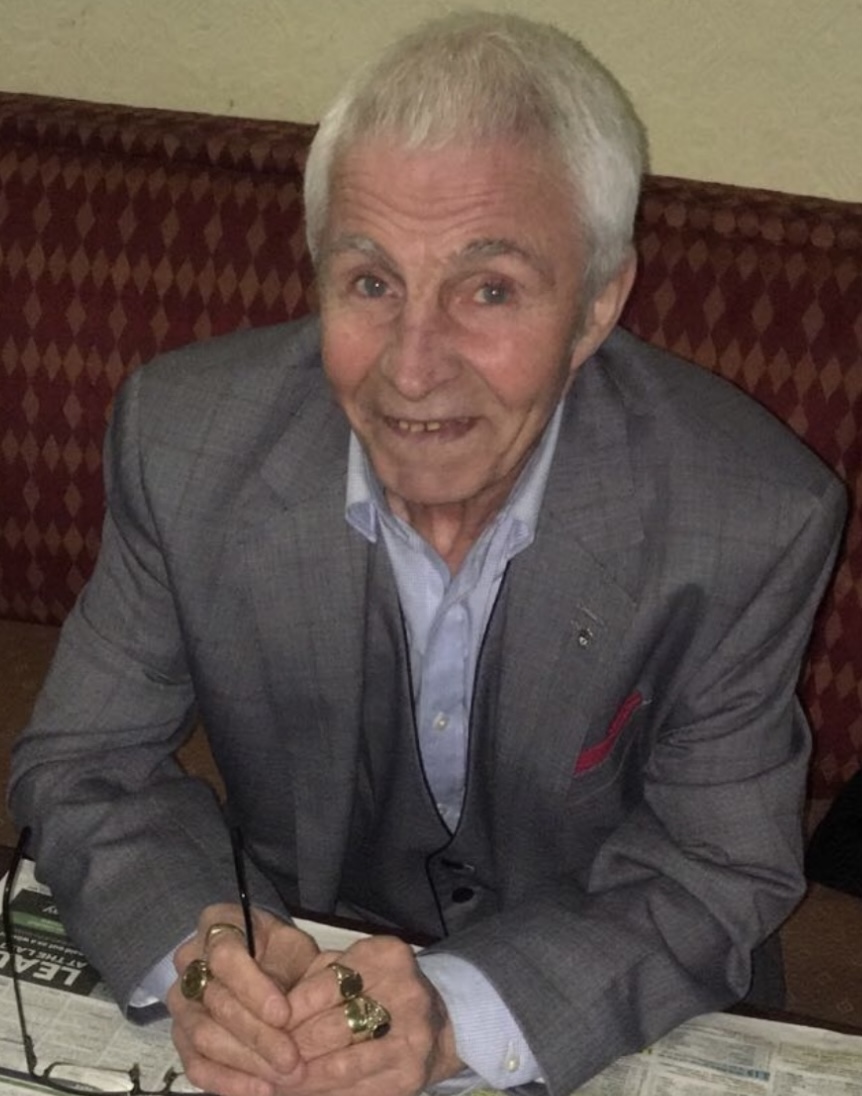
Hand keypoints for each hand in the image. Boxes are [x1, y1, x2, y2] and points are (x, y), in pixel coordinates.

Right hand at [167, 903, 319, 1095]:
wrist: (265, 966)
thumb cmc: (282, 953)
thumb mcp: (294, 948)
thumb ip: (288, 970)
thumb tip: (289, 1010)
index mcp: (217, 924)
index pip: (225, 955)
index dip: (253, 988)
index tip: (284, 1015)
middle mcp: (189, 960)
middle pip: (216, 1002)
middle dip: (258, 1035)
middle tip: (292, 1059)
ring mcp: (180, 1001)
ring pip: (204, 1036)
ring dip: (246, 1062)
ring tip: (283, 1076)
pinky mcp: (180, 1036)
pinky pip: (195, 1065)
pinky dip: (227, 1081)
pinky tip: (259, 1089)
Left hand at [278, 935, 463, 1095]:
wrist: (438, 1024)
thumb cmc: (381, 989)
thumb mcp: (355, 967)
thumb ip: (316, 979)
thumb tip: (268, 1014)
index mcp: (386, 957)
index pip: (326, 984)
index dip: (290, 1010)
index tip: (262, 1025)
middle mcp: (405, 993)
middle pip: (332, 1027)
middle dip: (292, 1048)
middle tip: (262, 1060)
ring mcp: (411, 1038)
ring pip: (342, 1065)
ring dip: (303, 1079)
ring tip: (275, 1082)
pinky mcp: (409, 1077)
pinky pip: (355, 1091)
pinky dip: (324, 1094)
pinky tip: (302, 1092)